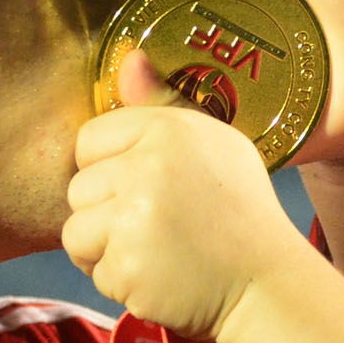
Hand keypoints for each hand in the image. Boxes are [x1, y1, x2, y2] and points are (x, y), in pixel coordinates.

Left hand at [63, 51, 308, 340]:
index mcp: (169, 130)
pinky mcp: (127, 266)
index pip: (89, 140)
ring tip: (154, 252)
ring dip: (106, 250)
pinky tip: (160, 276)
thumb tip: (128, 58)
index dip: (107, 168)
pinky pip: (95, 272)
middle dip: (106, 214)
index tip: (141, 188)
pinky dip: (121, 282)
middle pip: (78, 189)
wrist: (267, 285)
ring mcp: (135, 219)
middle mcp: (148, 167)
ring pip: (76, 233)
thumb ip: (162, 104)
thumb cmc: (238, 213)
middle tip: (157, 226)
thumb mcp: (212, 144)